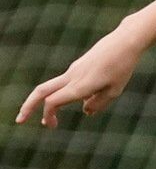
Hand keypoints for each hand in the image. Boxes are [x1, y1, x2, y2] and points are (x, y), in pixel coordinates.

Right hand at [16, 27, 145, 127]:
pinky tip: (83, 100)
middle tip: (19, 120)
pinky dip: (64, 95)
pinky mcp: (78, 66)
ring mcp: (73, 70)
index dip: (48, 114)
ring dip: (47, 102)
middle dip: (29, 106)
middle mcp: (72, 77)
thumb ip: (98, 103)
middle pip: (42, 90)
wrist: (124, 42)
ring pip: (51, 86)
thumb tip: (85, 111)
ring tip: (51, 120)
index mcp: (80, 85)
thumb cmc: (122, 67)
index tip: (50, 126)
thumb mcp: (114, 91)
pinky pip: (66, 83)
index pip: (54, 101)